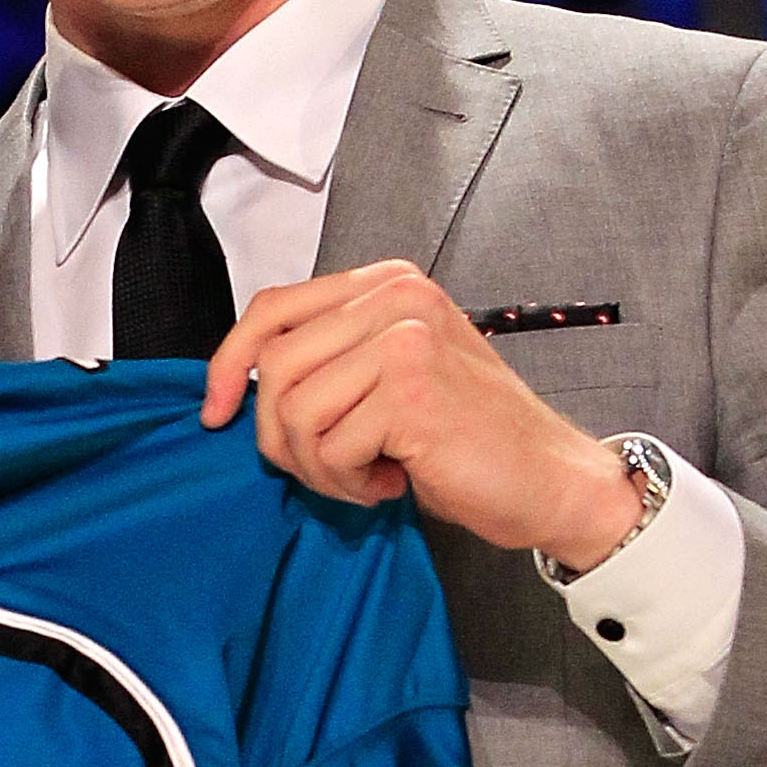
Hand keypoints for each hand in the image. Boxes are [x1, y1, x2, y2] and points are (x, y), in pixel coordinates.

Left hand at [200, 259, 644, 571]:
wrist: (548, 481)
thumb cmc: (463, 438)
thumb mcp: (387, 376)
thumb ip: (327, 358)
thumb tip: (233, 383)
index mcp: (388, 283)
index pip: (271, 307)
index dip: (227, 363)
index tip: (217, 412)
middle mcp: (397, 298)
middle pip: (274, 364)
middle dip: (278, 435)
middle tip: (323, 469)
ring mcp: (406, 340)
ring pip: (293, 410)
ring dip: (316, 466)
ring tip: (361, 477)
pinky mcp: (411, 392)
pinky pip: (329, 448)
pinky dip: (346, 483)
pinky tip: (390, 483)